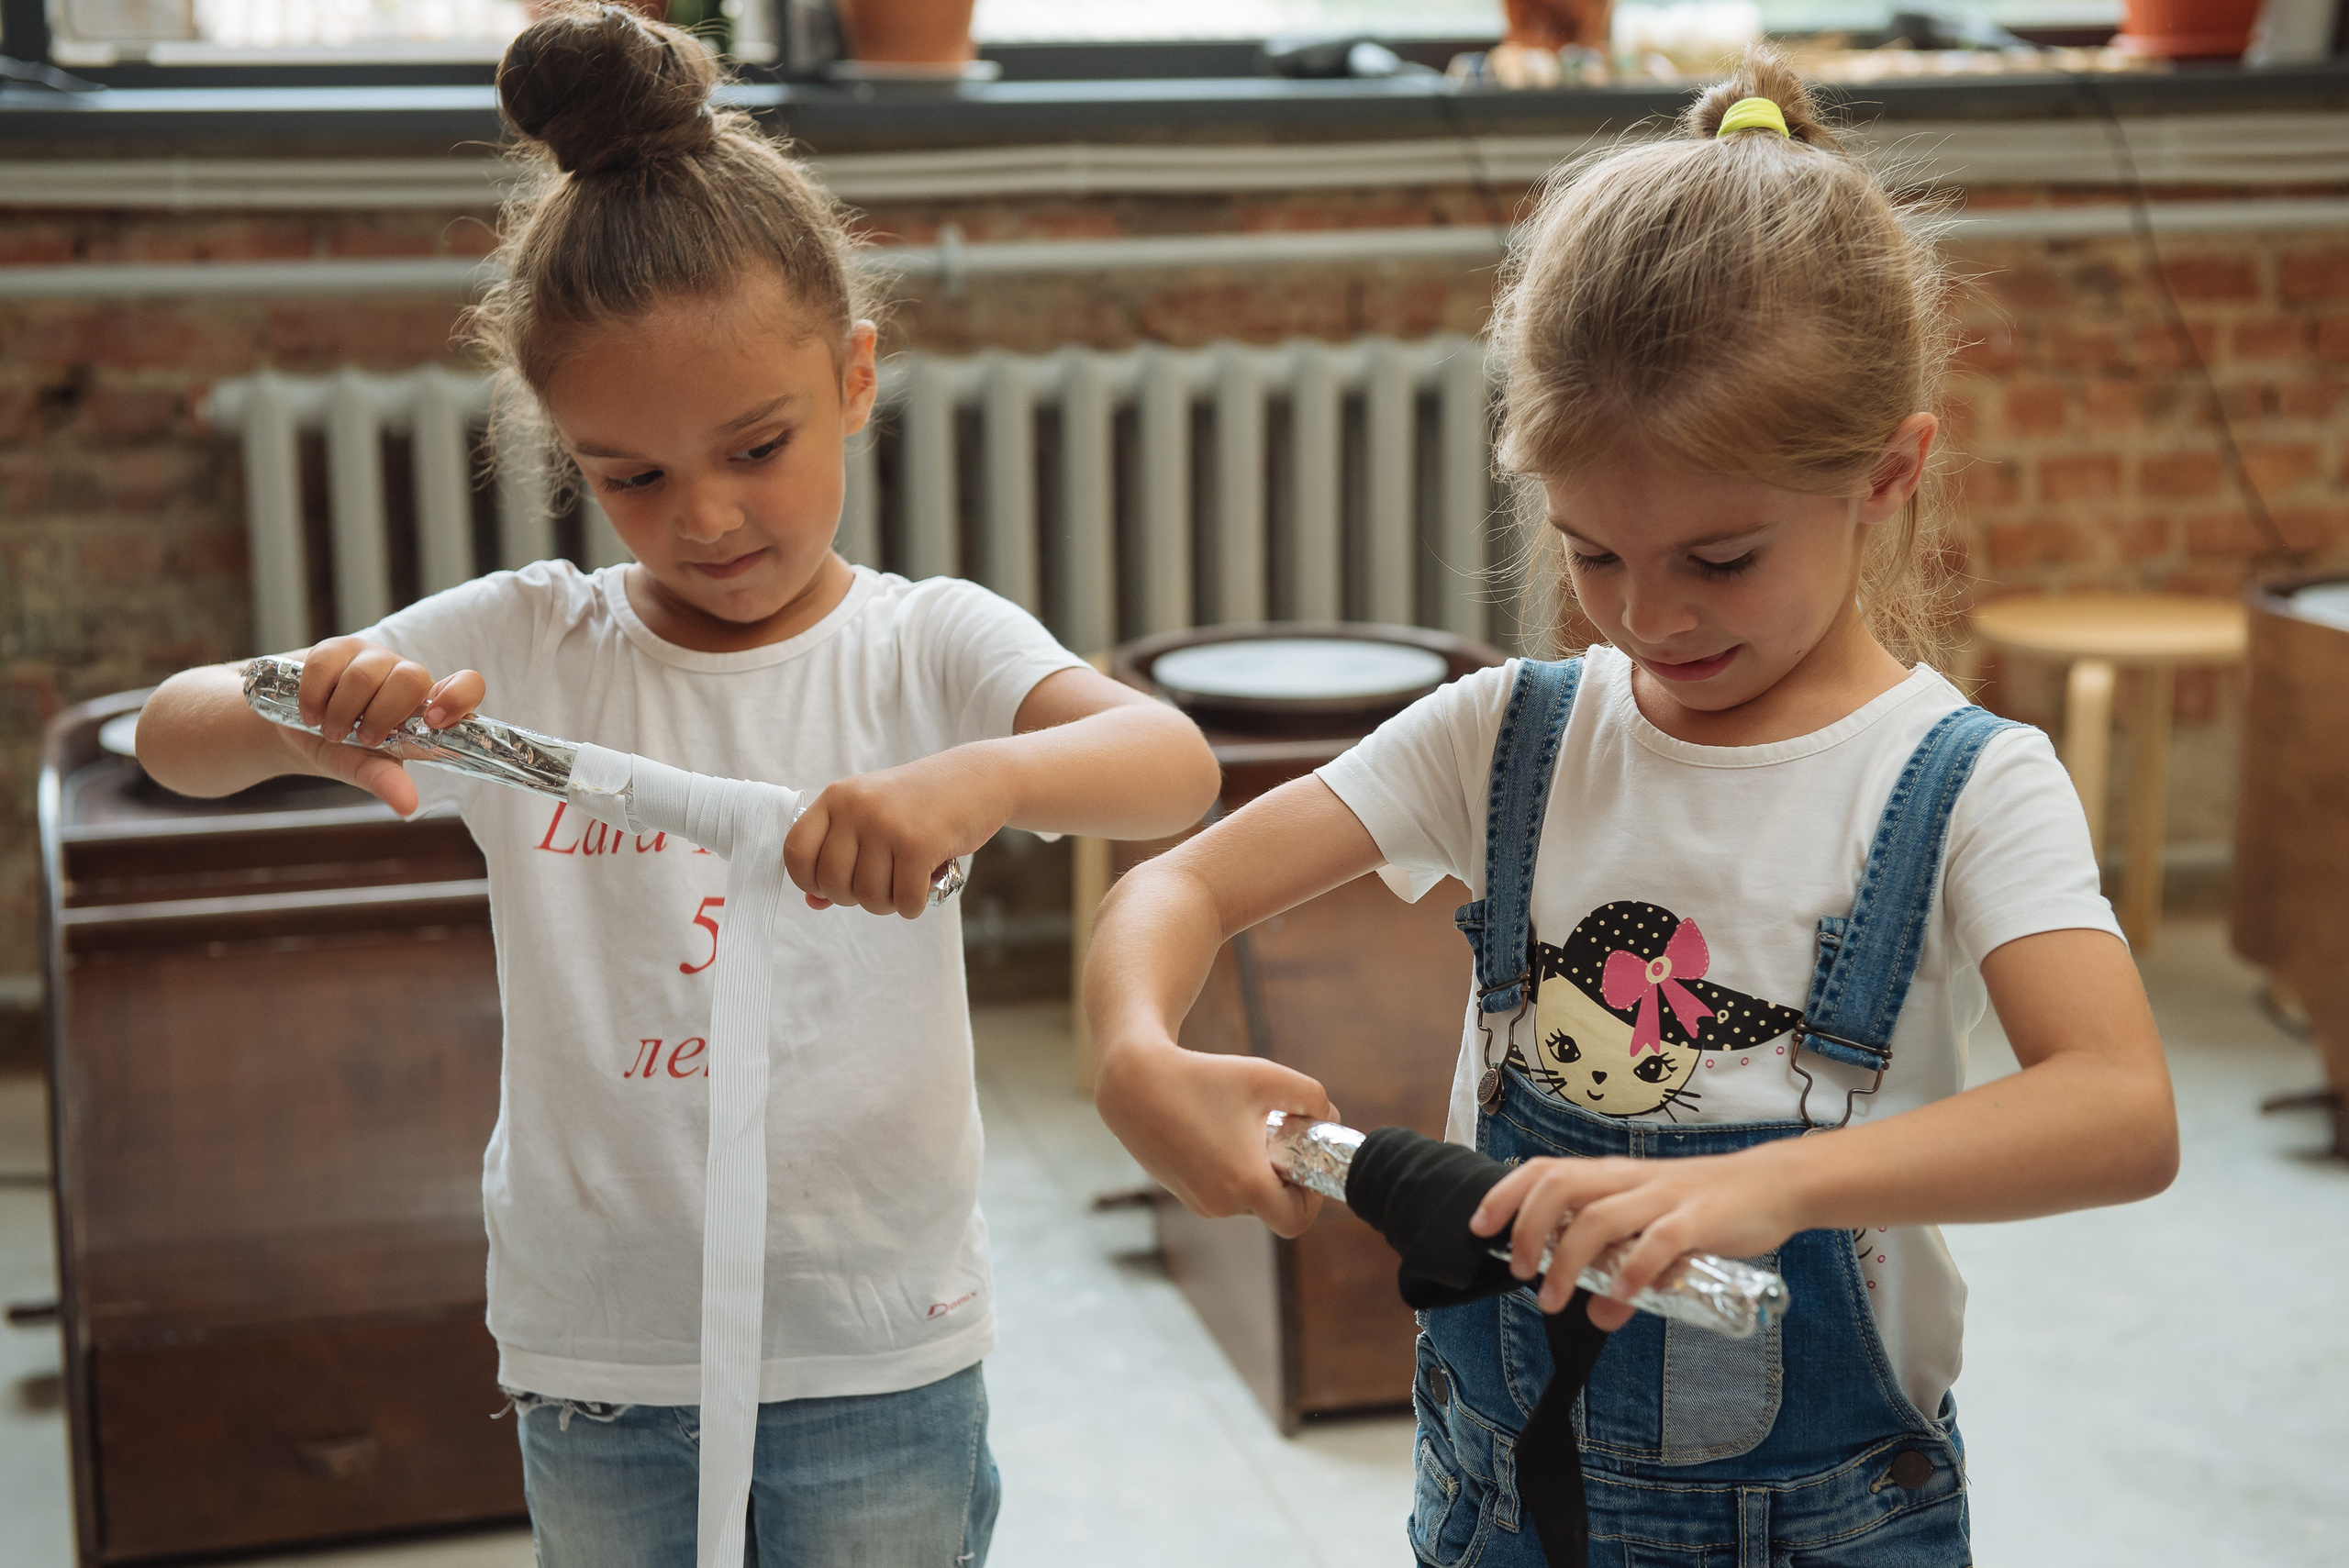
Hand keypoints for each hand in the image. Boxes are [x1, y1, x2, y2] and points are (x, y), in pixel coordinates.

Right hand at [280, 637, 484, 815]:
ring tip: (331, 731)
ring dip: (343, 710)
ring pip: (366, 673)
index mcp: (425, 706)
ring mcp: (372, 658)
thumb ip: (387, 781)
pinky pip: (326, 664)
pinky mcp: (336, 649)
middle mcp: (405, 677)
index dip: (458, 697)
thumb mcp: (365, 769)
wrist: (295, 732)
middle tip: (363, 739)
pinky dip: (315, 695)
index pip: (466, 686)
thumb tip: (407, 806)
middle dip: (381, 714)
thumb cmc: (344, 749)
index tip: (433, 721)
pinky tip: (310, 714)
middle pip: (412, 678)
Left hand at [783, 747, 1009, 917]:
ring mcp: (887, 825)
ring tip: (906, 881)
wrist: (978, 779)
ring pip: (870, 898)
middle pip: (833, 884)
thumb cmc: (921, 804)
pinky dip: (914, 905)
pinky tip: (925, 885)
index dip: (808, 880)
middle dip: (856, 898)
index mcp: (837, 797)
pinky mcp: (920, 844)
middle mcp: (857, 808)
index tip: (831, 884)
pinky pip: (905, 901)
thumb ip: (839, 855)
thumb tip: (814, 902)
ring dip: (890, 903)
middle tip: (881, 883)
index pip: (796, 851)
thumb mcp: (872, 817)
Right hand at [1094, 1039, 1337, 1237]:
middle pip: (1270, 1207)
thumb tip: (1328, 1116)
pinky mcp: (1179, 1192)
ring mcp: (1197, 1201)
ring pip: (1243, 1199)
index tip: (1307, 1165)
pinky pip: (1219, 1191)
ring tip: (1244, 1130)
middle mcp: (1220, 1203)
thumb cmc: (1202, 1077)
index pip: (1295, 1220)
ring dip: (1253, 1174)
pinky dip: (1228, 1171)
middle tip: (1280, 1140)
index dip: (1311, 1198)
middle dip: (1282, 1179)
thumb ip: (1310, 1094)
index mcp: (1246, 1183)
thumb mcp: (1266, 1076)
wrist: (1134, 1082)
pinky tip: (1218, 1132)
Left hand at [1468, 1144, 1806, 1325]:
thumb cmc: (1704, 1206)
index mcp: (1612, 1176)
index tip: (1480, 1228)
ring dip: (1567, 1261)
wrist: (1773, 1185)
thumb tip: (1597, 1312)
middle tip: (1520, 1272)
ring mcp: (1664, 1198)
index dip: (1506, 1195)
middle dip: (1527, 1228)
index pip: (1546, 1170)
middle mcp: (1630, 1180)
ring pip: (1599, 1218)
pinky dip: (1633, 1270)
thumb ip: (1622, 1264)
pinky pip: (1659, 1241)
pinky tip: (1620, 1297)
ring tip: (1553, 1300)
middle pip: (1560, 1187)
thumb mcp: (1653, 1227)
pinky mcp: (1699, 1220)